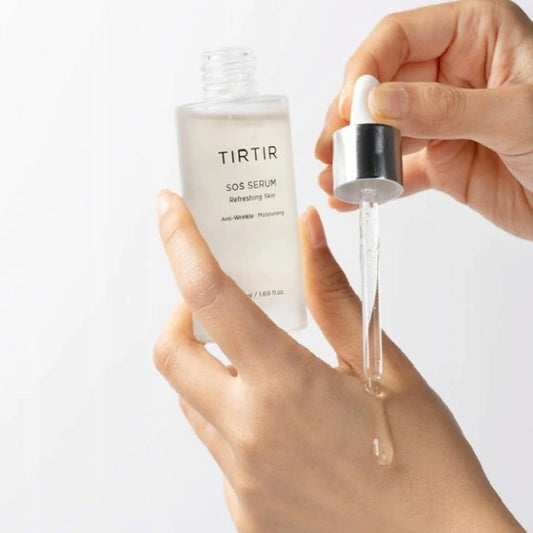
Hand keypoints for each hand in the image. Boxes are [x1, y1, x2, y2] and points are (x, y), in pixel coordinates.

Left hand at [154, 190, 522, 531]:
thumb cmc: (424, 463)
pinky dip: (233, 418)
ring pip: (192, 402)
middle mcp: (249, 434)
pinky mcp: (244, 509)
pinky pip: (217, 447)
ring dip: (210, 368)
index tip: (170, 211)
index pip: (211, 296)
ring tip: (258, 362)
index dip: (181, 242)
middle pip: (171, 353)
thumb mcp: (381, 366)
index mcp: (286, 387)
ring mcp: (241, 478)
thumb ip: (332, 296)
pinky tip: (280, 421)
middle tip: (216, 304)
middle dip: (180, 316)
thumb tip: (308, 237)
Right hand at [315, 0, 532, 239]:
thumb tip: (379, 102)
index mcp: (475, 37)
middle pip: (382, 86)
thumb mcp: (516, 116)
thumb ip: (446, 108)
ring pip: (384, 130)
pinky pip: (399, 168)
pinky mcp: (441, 159)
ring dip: (355, 153)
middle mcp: (453, 74)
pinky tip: (350, 195)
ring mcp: (443, 120)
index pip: (400, 38)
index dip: (367, 69)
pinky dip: (374, 183)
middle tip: (332, 147)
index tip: (351, 107)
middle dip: (352, 118)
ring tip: (334, 176)